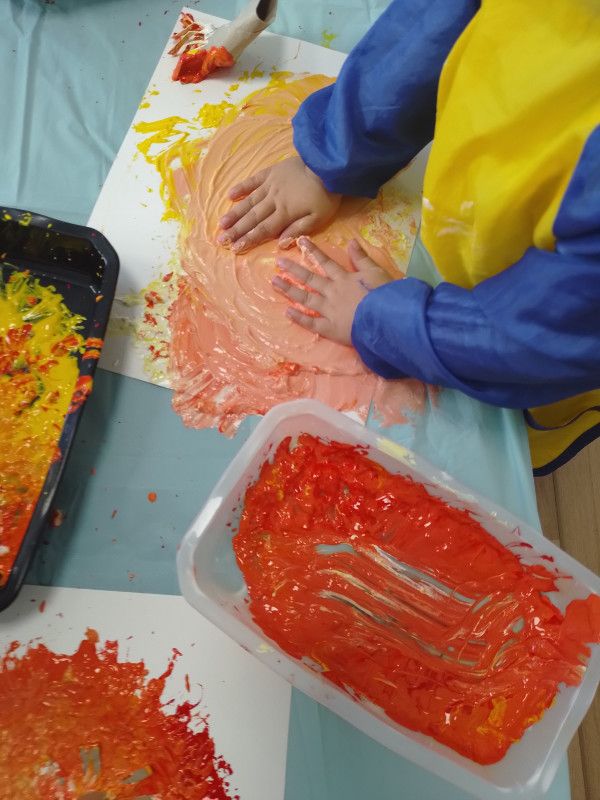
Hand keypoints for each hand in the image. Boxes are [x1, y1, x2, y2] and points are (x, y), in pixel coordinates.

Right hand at [218, 156, 340, 252]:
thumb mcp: (319, 218)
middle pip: (252, 218)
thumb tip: (279, 243)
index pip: (263, 230)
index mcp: (285, 213)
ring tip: (221, 224)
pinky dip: (242, 187)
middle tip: (221, 239)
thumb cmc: (326, 195)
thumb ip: (298, 230)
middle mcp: (273, 200)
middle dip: (236, 230)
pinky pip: (253, 180)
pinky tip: (230, 195)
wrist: (328, 165)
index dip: (248, 239)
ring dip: (235, 213)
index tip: (234, 248)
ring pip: (249, 202)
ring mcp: (271, 185)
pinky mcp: (272, 172)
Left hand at [272, 237, 390, 345]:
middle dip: (293, 270)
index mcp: (344, 278)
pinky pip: (311, 322)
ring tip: (274, 282)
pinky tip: (287, 311)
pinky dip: (299, 317)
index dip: (313, 251)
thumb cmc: (384, 294)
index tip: (300, 241)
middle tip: (278, 262)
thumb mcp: (376, 271)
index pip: (325, 262)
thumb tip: (351, 241)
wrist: (386, 319)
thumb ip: (361, 258)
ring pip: (305, 298)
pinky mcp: (330, 328)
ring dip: (289, 290)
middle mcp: (332, 292)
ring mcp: (329, 310)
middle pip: (310, 279)